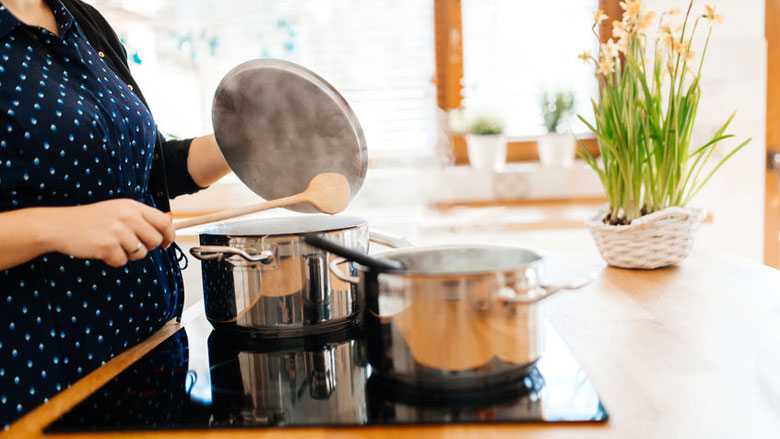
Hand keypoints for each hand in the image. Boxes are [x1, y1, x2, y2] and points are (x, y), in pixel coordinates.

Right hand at [46, 199, 174, 266]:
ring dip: (129, 254)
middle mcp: (127, 217)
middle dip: (147, 247)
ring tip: (114, 245)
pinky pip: (123, 262)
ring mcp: (117, 232)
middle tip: (131, 245)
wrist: (60, 225)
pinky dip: (114, 260)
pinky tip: (103, 250)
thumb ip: (142, 216)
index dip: (169, 235)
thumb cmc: (91, 219)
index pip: (163, 222)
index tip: (165, 243)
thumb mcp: (118, 209)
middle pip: (155, 240)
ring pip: (141, 253)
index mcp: (132, 206)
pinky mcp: (107, 247)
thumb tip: (169, 219)